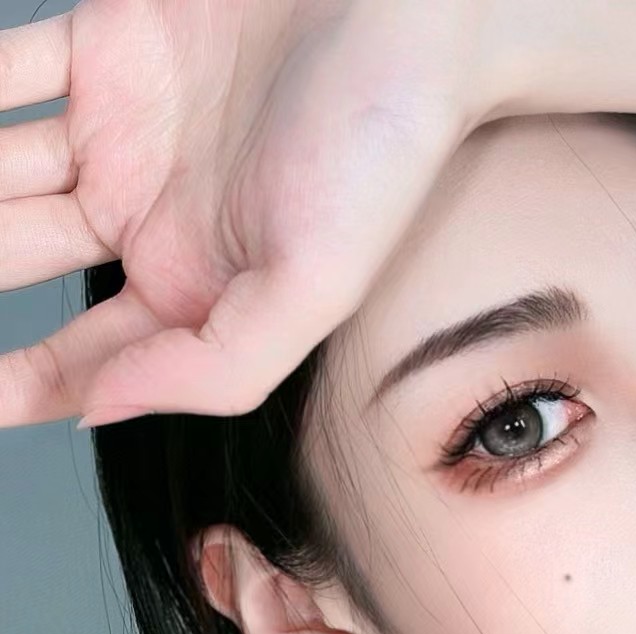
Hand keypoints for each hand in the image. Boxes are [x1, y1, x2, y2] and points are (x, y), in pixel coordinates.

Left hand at [0, 0, 502, 429]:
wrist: (412, 2)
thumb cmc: (385, 143)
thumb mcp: (312, 290)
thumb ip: (211, 368)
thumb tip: (99, 409)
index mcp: (196, 286)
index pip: (84, 352)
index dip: (20, 382)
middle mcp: (150, 215)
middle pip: (22, 261)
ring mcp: (122, 128)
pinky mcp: (106, 42)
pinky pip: (6, 73)